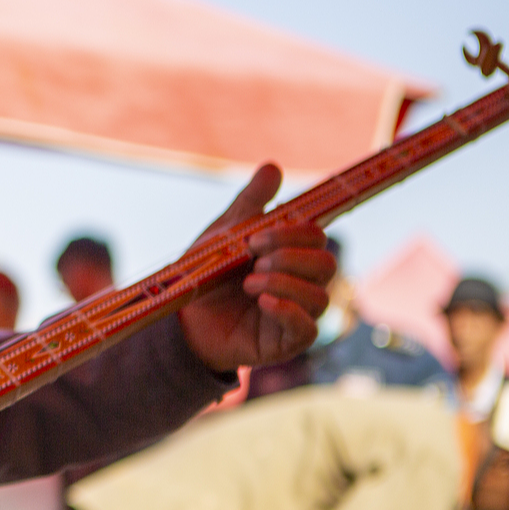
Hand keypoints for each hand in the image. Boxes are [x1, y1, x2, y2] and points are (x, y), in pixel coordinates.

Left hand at [177, 164, 335, 372]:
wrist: (181, 318)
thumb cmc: (207, 274)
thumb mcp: (225, 234)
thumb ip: (251, 204)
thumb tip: (272, 166)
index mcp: (291, 256)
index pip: (316, 238)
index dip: (292, 234)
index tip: (255, 237)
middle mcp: (303, 284)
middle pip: (327, 264)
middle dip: (289, 257)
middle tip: (254, 260)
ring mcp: (298, 314)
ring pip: (320, 295)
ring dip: (283, 282)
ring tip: (249, 283)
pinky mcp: (286, 343)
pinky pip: (308, 328)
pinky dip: (288, 310)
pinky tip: (263, 301)